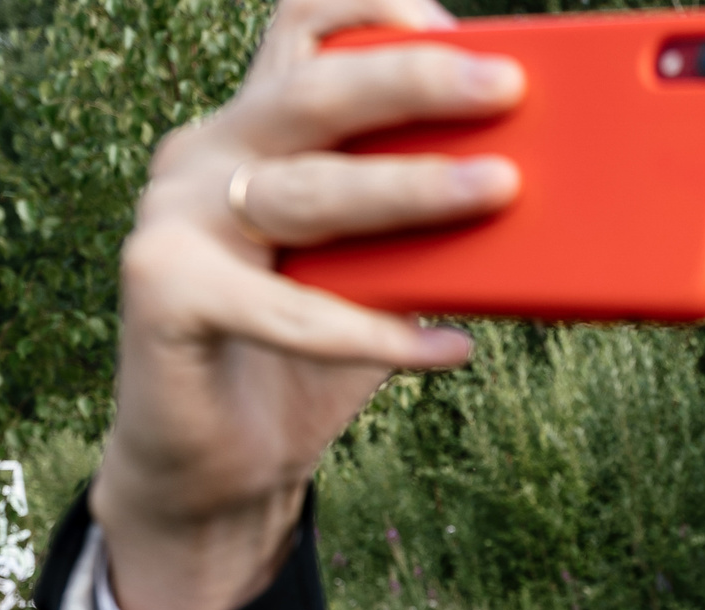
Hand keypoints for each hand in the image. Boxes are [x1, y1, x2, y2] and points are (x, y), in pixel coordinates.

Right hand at [89, 0, 526, 609]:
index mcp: (254, 129)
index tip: (456, 26)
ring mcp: (174, 220)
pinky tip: (450, 346)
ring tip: (503, 191)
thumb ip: (427, 227)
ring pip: (307, 190)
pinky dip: (375, 333)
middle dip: (416, 82)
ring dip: (413, 189)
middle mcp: (206, 156)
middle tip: (508, 86)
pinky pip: (287, 309)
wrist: (221, 469)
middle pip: (313, 90)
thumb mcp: (378, 275)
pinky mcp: (164, 293)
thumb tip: (540, 193)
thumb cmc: (304, 360)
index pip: (303, 31)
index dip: (373, 11)